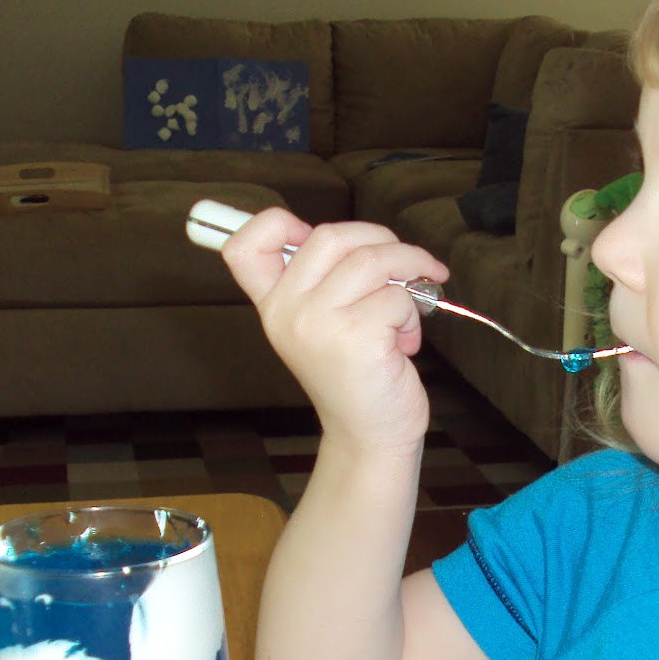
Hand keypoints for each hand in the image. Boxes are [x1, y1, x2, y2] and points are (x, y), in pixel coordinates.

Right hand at [221, 208, 448, 451]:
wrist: (369, 436)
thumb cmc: (356, 376)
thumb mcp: (323, 327)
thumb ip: (324, 283)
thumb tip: (362, 238)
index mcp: (272, 306)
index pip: (243, 247)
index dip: (275, 223)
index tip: (309, 233)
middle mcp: (287, 312)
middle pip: (330, 235)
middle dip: (381, 241)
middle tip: (407, 264)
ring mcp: (319, 323)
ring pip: (373, 260)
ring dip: (409, 274)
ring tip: (412, 308)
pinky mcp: (358, 336)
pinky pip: (397, 296)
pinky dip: (414, 313)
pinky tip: (405, 342)